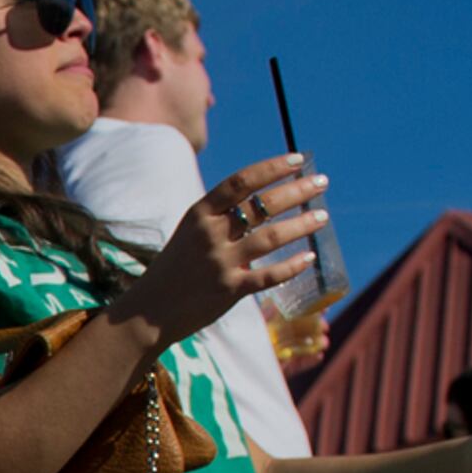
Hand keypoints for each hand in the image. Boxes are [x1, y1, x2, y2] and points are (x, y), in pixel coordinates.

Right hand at [120, 155, 324, 342]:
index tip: (297, 160)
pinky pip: (268, 275)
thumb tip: (261, 202)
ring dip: (301, 225)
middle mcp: (211, 234)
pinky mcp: (229, 289)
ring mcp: (221, 262)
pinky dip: (292, 266)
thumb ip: (220, 218)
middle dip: (297, 190)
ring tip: (322, 216)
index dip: (272, 168)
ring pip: (271, 236)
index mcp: (200, 214)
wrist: (149, 312)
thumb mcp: (189, 233)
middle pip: (263, 205)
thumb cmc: (174, 269)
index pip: (241, 181)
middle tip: (321, 182)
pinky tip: (309, 258)